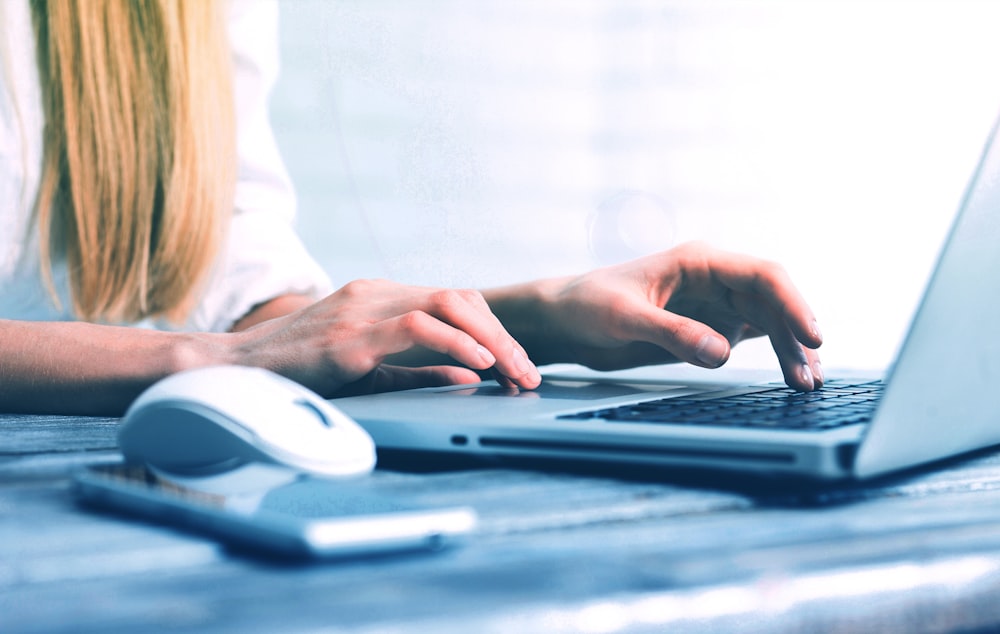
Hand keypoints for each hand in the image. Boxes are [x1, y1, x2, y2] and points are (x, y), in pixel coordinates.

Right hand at [230, 280, 541, 396]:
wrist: (235, 370)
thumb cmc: (300, 372)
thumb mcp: (370, 371)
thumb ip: (419, 371)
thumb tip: (471, 377)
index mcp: (382, 298)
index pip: (455, 302)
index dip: (493, 331)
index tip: (517, 367)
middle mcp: (377, 293)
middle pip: (462, 298)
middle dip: (503, 336)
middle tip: (528, 373)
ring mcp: (364, 308)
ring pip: (448, 305)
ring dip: (491, 340)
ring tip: (514, 372)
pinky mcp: (352, 334)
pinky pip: (417, 327)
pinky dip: (456, 344)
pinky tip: (478, 365)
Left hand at [496, 242, 823, 390]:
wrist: (563, 320)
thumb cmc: (586, 304)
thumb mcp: (624, 317)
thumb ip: (671, 332)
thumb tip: (722, 352)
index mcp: (698, 261)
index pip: (762, 275)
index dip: (792, 303)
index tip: (810, 335)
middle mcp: (714, 279)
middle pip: (773, 302)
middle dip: (796, 336)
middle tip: (809, 377)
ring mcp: (715, 304)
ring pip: (769, 322)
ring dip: (790, 350)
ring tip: (806, 385)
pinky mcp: (709, 329)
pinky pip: (753, 338)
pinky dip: (774, 356)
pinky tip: (790, 376)